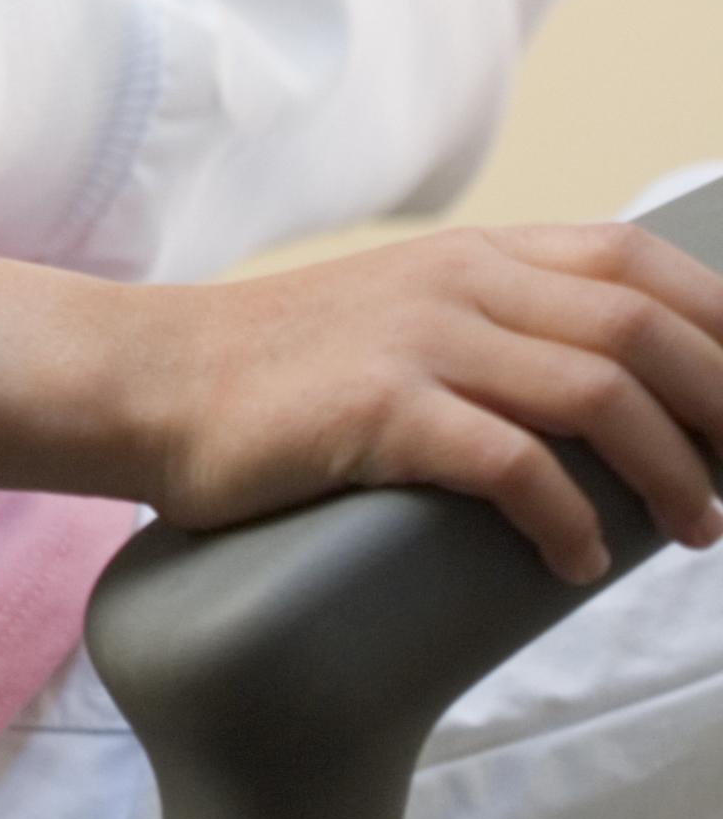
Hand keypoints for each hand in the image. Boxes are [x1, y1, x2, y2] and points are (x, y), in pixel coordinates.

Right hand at [132, 222, 722, 585]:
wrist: (152, 380)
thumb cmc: (281, 371)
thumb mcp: (402, 312)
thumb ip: (494, 323)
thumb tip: (607, 392)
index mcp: (476, 255)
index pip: (639, 263)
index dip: (721, 325)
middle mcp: (461, 281)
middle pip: (643, 327)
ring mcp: (420, 339)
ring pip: (600, 390)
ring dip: (671, 472)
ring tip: (694, 533)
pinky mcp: (379, 409)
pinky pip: (512, 462)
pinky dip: (568, 519)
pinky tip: (578, 562)